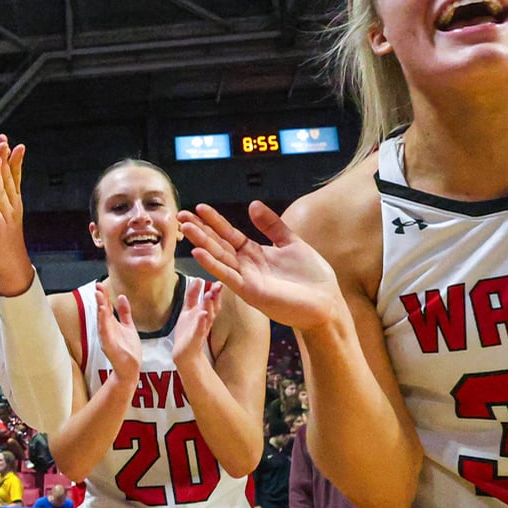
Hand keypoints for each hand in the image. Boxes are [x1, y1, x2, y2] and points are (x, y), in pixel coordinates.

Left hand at [0, 140, 34, 293]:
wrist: (12, 263)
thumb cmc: (6, 238)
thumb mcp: (6, 213)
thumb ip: (4, 197)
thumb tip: (2, 182)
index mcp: (13, 201)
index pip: (14, 176)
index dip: (12, 159)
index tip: (11, 142)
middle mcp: (13, 206)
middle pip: (9, 179)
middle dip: (6, 159)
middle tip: (4, 141)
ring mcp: (7, 216)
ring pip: (2, 192)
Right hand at [96, 287, 141, 380]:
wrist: (130, 368)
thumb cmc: (128, 350)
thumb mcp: (128, 327)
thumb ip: (125, 313)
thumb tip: (122, 296)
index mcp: (111, 324)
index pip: (106, 307)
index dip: (104, 296)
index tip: (100, 285)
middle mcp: (107, 329)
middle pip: (102, 311)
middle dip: (100, 299)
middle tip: (98, 287)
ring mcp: (107, 337)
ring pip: (102, 320)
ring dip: (100, 308)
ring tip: (99, 296)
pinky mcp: (108, 345)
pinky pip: (105, 332)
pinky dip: (103, 322)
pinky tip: (103, 313)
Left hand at [171, 277, 220, 366]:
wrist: (185, 354)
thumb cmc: (188, 332)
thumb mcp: (189, 310)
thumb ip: (193, 295)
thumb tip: (198, 279)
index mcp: (203, 312)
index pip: (210, 299)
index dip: (214, 290)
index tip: (218, 280)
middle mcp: (204, 320)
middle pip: (212, 306)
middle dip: (215, 296)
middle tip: (218, 285)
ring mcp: (201, 328)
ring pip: (207, 316)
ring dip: (208, 305)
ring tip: (209, 295)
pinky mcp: (195, 338)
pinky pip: (200, 329)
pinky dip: (201, 322)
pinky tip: (203, 314)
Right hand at [176, 202, 344, 332]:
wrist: (327, 303)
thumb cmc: (312, 278)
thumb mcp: (292, 243)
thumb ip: (272, 225)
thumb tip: (253, 204)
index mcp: (255, 254)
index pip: (228, 234)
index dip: (214, 221)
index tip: (199, 208)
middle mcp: (246, 266)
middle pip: (218, 244)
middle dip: (199, 230)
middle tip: (180, 216)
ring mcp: (246, 279)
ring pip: (219, 257)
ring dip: (201, 243)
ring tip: (186, 228)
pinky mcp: (250, 292)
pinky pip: (228, 275)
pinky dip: (212, 264)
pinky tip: (198, 252)